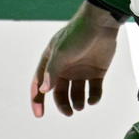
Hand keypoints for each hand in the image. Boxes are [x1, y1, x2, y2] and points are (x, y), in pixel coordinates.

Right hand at [31, 1, 121, 117]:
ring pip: (77, 93)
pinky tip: (93, 100)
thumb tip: (43, 90)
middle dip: (63, 104)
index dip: (37, 100)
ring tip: (81, 106)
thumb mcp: (61, 53)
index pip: (40, 83)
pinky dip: (93, 97)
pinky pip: (94, 90)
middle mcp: (65, 67)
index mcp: (51, 61)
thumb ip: (52, 72)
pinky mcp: (97, 71)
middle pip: (59, 92)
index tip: (39, 115)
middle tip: (69, 113)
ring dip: (77, 102)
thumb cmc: (77, 35)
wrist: (101, 23)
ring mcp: (81, 70)